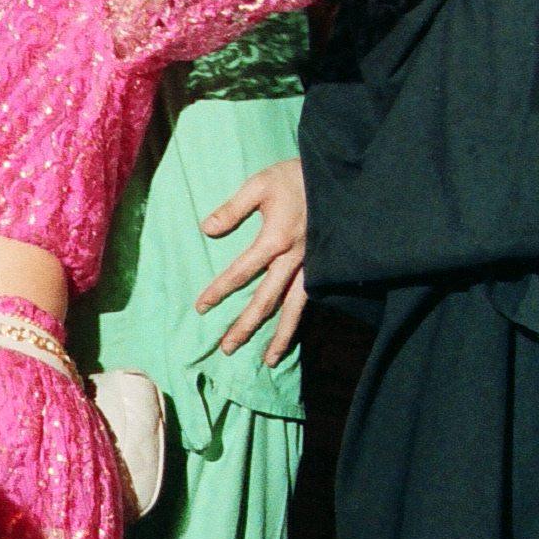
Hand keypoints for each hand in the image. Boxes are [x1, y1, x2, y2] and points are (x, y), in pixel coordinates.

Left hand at [195, 158, 308, 366]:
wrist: (337, 177)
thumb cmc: (295, 178)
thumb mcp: (260, 184)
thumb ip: (233, 208)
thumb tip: (207, 229)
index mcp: (275, 240)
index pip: (241, 272)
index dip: (219, 290)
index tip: (202, 307)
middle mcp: (293, 260)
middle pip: (265, 301)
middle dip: (245, 326)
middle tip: (227, 348)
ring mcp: (311, 267)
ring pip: (293, 309)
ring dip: (280, 336)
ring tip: (269, 361)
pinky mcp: (323, 268)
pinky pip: (310, 300)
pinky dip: (301, 320)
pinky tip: (292, 335)